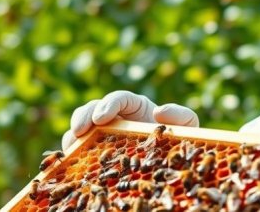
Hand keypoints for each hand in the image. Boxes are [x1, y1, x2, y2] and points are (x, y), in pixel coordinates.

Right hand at [61, 90, 198, 149]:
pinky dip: (74, 153)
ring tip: (72, 147)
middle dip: (83, 116)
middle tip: (80, 130)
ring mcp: (105, 133)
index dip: (108, 105)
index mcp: (136, 106)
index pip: (118, 98)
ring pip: (82, 128)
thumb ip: (180, 115)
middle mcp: (117, 116)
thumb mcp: (187, 124)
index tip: (101, 117)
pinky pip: (82, 149)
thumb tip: (159, 111)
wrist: (175, 158)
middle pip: (93, 108)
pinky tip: (72, 161)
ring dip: (74, 135)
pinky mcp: (99, 151)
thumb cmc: (181, 136)